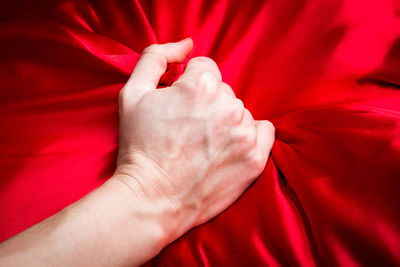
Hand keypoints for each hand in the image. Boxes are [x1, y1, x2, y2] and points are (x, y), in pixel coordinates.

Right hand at [114, 38, 274, 239]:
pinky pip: (264, 131)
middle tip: (187, 129)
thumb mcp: (133, 93)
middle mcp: (229, 105)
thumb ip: (157, 57)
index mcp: (202, 85)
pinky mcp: (255, 158)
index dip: (187, 86)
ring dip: (225, 120)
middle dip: (206, 103)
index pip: (205, 68)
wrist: (152, 199)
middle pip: (223, 90)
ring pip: (240, 111)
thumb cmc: (140, 146)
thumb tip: (186, 44)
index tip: (178, 108)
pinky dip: (250, 135)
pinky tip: (228, 146)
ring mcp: (245, 133)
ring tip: (203, 144)